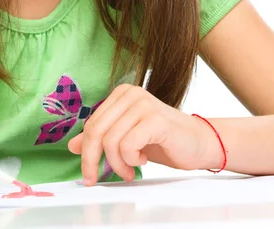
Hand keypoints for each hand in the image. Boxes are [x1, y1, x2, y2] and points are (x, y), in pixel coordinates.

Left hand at [67, 84, 223, 185]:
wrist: (201, 143)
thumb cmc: (163, 140)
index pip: (91, 124)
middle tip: (97, 178)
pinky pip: (128, 145)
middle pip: (96, 131)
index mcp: (120, 94)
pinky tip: (143, 159)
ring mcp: (143, 104)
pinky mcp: (155, 118)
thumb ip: (101, 138)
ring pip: (111, 141)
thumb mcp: (126, 138)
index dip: (86, 152)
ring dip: (118, 164)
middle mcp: (130, 94)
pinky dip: (132, 159)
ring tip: (131, 169)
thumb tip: (72, 146)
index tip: (88, 174)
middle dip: (93, 160)